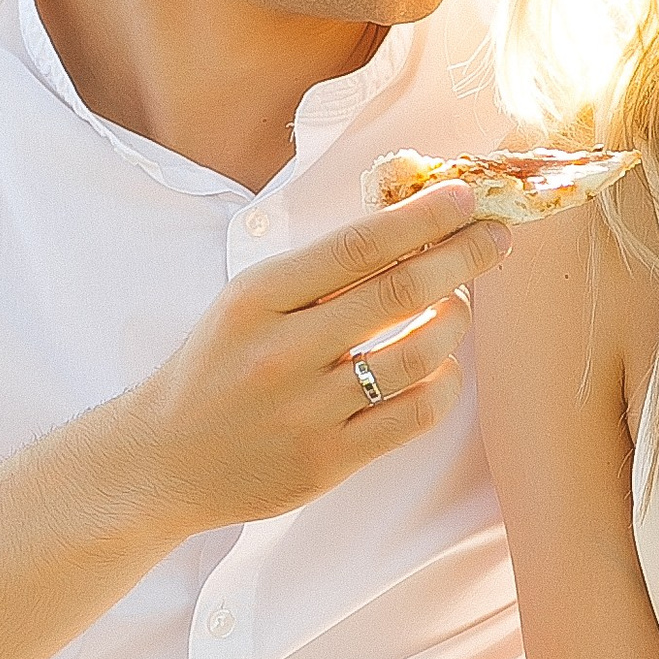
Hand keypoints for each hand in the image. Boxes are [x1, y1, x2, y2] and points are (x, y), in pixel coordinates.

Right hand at [121, 183, 511, 534]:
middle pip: (399, 292)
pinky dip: (443, 384)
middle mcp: (282, 352)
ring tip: (458, 307)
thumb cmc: (218, 367)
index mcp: (258, 298)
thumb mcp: (247, 304)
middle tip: (495, 237)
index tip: (465, 197)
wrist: (162, 458)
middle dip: (462, 256)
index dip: (421, 218)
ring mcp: (307, 410)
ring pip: (418, 356)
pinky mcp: (327, 461)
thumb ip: (317, 273)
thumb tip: (409, 226)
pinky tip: (440, 368)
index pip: (357, 247)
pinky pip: (414, 416)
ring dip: (455, 321)